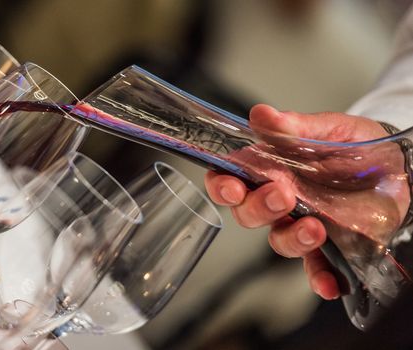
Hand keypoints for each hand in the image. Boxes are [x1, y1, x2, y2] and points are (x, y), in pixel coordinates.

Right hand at [204, 104, 409, 299]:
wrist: (400, 166)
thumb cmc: (357, 145)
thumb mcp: (330, 129)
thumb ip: (295, 126)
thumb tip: (262, 114)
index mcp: (269, 168)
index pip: (229, 179)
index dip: (222, 186)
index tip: (233, 186)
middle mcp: (279, 200)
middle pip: (247, 213)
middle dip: (259, 208)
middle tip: (284, 195)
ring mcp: (301, 224)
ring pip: (278, 240)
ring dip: (290, 238)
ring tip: (315, 228)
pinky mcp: (328, 246)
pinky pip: (315, 268)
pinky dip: (318, 279)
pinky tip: (327, 283)